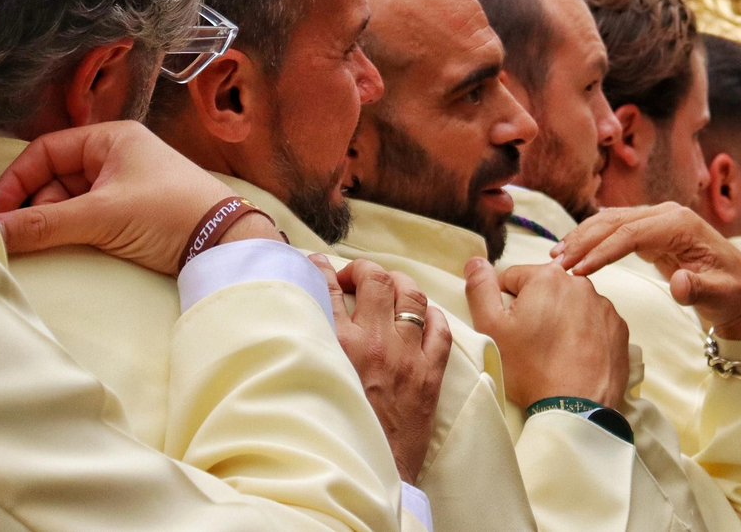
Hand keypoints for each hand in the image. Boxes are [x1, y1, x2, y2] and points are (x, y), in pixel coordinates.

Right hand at [0, 121, 278, 274]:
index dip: (17, 180)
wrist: (224, 243)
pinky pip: (88, 217)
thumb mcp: (101, 216)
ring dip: (53, 223)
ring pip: (69, 201)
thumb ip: (43, 224)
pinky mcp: (131, 213)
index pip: (46, 150)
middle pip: (54, 178)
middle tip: (19, 238)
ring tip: (42, 246)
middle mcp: (116, 155)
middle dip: (36, 206)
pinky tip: (63, 248)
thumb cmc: (169, 213)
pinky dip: (72, 232)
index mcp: (111, 138)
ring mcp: (124, 185)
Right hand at [314, 257, 450, 481]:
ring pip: (411, 296)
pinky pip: (440, 330)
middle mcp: (375, 343)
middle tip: (353, 278)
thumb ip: (306, 348)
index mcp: (337, 345)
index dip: (323, 271)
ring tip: (388, 286)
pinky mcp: (429, 375)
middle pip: (375, 281)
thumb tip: (300, 320)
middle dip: (363, 271)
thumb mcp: (306, 385)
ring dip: (399, 284)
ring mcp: (407, 356)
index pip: (328, 290)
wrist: (365, 474)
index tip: (318, 265)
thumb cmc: (329, 434)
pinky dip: (433, 314)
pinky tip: (424, 313)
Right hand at [466, 258, 628, 409]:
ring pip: (571, 305)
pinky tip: (575, 357)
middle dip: (535, 309)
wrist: (576, 408)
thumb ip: (480, 288)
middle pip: (545, 289)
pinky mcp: (619, 328)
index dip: (504, 303)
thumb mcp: (491, 328)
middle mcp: (580, 284)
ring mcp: (604, 306)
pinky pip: (594, 323)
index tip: (509, 329)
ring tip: (554, 352)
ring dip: (561, 320)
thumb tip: (476, 261)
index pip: (513, 278)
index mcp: (547, 277)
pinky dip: (584, 334)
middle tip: (530, 343)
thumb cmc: (531, 368)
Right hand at [550, 203, 740, 341]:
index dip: (602, 251)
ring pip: (611, 222)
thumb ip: (699, 290)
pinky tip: (574, 251)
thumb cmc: (734, 295)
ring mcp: (658, 221)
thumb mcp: (722, 297)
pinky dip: (593, 239)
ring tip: (557, 257)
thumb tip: (679, 282)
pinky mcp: (652, 232)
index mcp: (681, 224)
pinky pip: (616, 230)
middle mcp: (667, 215)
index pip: (631, 233)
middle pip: (615, 221)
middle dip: (584, 241)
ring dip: (583, 238)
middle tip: (556, 264)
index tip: (579, 271)